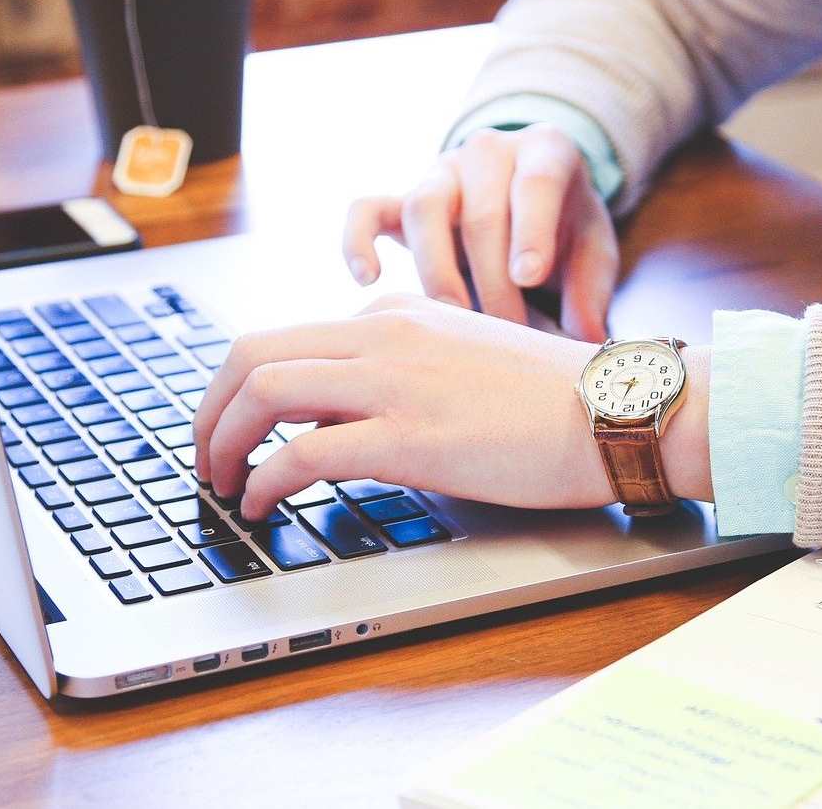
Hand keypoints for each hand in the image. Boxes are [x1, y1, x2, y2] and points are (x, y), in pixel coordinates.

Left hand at [191, 293, 711, 515]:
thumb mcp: (467, 357)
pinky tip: (263, 506)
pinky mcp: (408, 437)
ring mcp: (393, 382)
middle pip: (252, 353)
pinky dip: (264, 481)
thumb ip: (409, 368)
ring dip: (222, 442)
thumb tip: (354, 411)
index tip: (234, 428)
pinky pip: (302, 453)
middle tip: (205, 457)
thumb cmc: (557, 399)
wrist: (616, 409)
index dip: (241, 389)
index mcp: (398, 315)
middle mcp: (384, 335)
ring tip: (221, 484)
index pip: (288, 338)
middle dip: (210, 410)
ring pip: (263, 391)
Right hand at [342, 124, 619, 341]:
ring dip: (438, 271)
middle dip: (492, 280)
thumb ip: (592, 291)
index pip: (535, 182)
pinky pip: (366, 210)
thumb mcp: (594, 250)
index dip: (530, 230)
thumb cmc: (566, 229)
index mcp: (546, 151)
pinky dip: (358, 240)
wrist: (531, 198)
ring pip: (424, 208)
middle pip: (480, 211)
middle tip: (508, 333)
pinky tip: (368, 280)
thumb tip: (586, 340)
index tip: (528, 277)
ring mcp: (441, 173)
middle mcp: (488, 152)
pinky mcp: (402, 199)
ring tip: (455, 320)